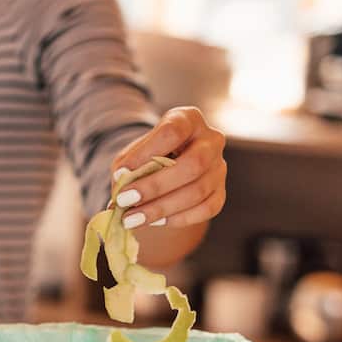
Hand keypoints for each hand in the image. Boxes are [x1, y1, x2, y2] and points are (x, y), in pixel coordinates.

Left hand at [109, 106, 226, 228]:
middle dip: (155, 186)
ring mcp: (219, 167)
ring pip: (198, 191)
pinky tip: (155, 222)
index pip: (172, 132)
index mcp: (188, 120)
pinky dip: (178, 219)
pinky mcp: (220, 192)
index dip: (146, 153)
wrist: (166, 169)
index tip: (121, 173)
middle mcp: (211, 140)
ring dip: (161, 208)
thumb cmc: (147, 156)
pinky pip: (206, 210)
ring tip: (132, 219)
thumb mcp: (132, 154)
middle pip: (193, 164)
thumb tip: (120, 189)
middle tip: (125, 200)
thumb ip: (126, 167)